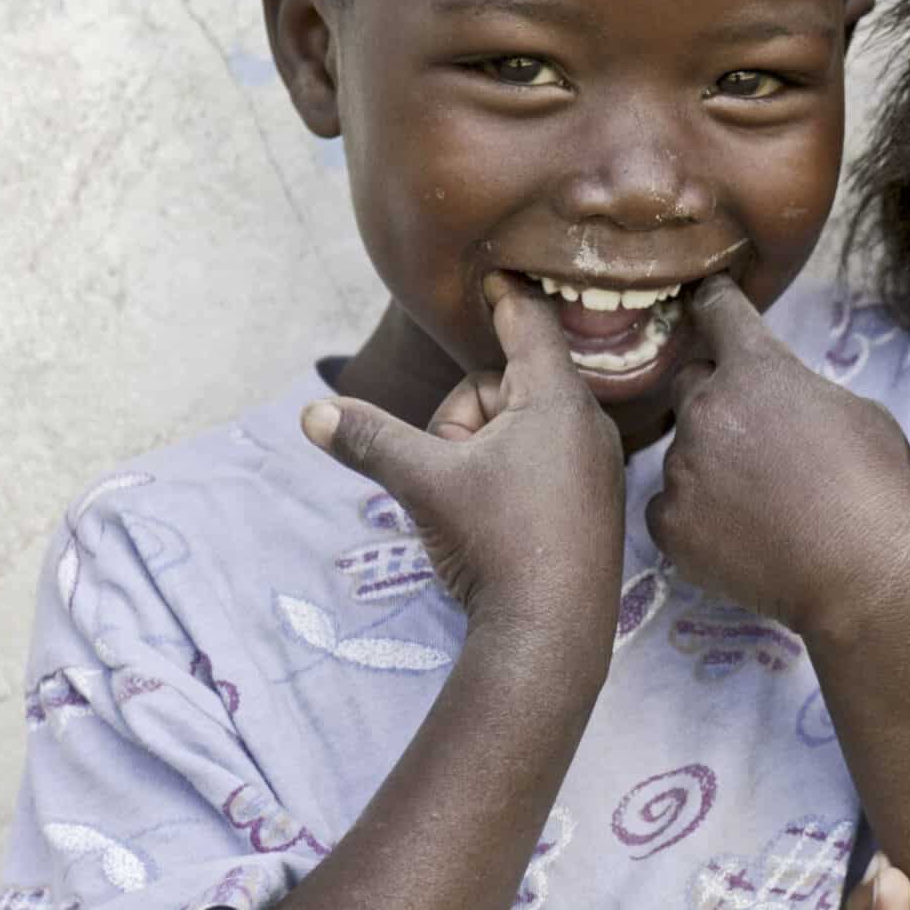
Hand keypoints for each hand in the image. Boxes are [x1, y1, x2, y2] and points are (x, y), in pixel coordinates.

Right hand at [301, 273, 625, 642]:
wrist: (552, 633)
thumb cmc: (496, 545)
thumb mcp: (424, 483)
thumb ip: (370, 439)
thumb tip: (312, 413)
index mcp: (556, 400)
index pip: (527, 323)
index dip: (504, 297)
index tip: (496, 276)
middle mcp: (588, 424)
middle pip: (505, 387)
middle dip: (464, 418)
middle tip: (452, 467)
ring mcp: (598, 466)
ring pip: (519, 431)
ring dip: (482, 452)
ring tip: (472, 503)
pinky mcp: (596, 503)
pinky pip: (541, 465)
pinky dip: (509, 478)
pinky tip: (497, 523)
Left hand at [645, 276, 909, 635]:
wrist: (865, 576)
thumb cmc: (878, 490)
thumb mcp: (859, 411)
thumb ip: (801, 390)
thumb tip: (782, 401)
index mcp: (757, 369)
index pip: (717, 311)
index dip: (714, 304)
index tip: (707, 303)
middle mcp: (706, 409)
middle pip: (690, 383)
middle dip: (718, 400)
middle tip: (758, 440)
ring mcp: (681, 468)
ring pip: (683, 451)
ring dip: (710, 464)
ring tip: (761, 503)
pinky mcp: (668, 524)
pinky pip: (669, 506)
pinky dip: (696, 517)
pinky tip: (740, 535)